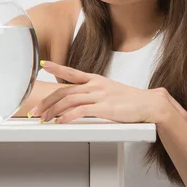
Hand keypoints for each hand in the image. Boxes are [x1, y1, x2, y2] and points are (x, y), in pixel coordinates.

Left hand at [28, 60, 177, 123]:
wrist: (149, 104)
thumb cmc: (131, 101)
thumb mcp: (110, 92)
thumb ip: (94, 94)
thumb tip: (79, 101)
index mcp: (96, 80)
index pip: (72, 72)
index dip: (56, 67)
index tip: (43, 65)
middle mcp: (95, 85)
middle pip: (65, 91)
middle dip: (48, 102)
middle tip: (37, 111)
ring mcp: (99, 95)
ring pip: (69, 101)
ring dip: (54, 111)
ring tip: (44, 119)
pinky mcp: (104, 107)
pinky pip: (81, 111)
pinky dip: (68, 116)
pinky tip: (61, 121)